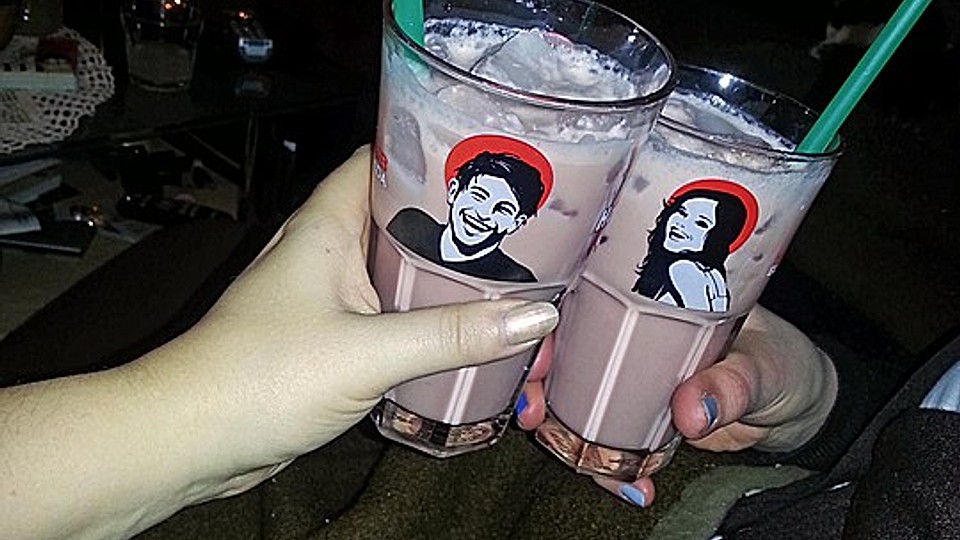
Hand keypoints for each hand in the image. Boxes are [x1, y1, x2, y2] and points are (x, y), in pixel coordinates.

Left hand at [1, 145, 558, 539]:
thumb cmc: (262, 376)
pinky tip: (467, 334)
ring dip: (445, 280)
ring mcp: (327, 297)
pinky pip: (388, 319)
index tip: (494, 160)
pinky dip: (425, 322)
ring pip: (397, 273)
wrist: (191, 440)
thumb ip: (452, 334)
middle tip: (525, 229)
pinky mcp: (330, 340)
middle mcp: (327, 251)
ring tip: (513, 279)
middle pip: (401, 219)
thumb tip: (536, 318)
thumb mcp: (367, 352)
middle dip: (458, 225)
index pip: (383, 158)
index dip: (435, 151)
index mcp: (327, 225)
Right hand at [516, 304, 835, 507]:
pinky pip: (610, 445)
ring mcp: (630, 384)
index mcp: (647, 301)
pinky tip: (633, 489)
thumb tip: (691, 410)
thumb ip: (730, 385)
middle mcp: (628, 338)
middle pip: (561, 358)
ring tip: (592, 468)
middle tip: (535, 418)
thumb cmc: (783, 361)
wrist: (796, 407)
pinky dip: (613, 471)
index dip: (543, 326)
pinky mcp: (639, 424)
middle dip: (536, 387)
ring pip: (575, 406)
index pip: (579, 303)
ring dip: (568, 438)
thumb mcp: (762, 365)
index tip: (530, 357)